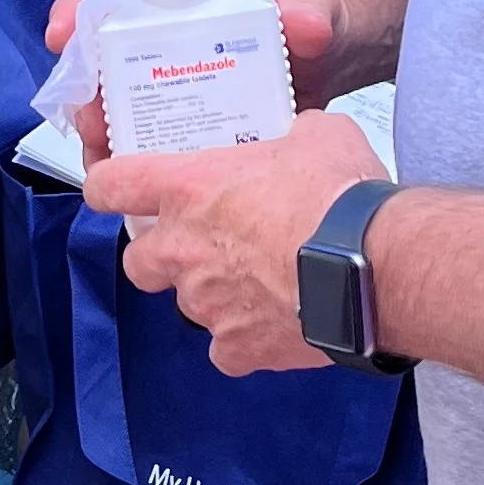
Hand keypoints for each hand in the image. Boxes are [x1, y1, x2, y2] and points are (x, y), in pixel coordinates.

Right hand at [41, 0, 349, 163]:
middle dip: (83, 87)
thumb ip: (309, 8)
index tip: (62, 33)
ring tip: (104, 157)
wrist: (338, 59)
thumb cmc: (315, 20)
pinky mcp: (191, 123)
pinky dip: (132, 163)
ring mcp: (176, 82)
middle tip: (89, 116)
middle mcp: (167, 37)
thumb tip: (302, 23)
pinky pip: (148, 142)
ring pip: (118, 103)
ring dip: (101, 130)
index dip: (79, 7)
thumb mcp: (314, 6)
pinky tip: (133, 184)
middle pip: (104, 56)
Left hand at [82, 106, 385, 373]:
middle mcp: (183, 249)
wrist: (374, 264)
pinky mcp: (238, 349)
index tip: (117, 190)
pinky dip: (246, 339)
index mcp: (188, 188)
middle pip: (138, 261)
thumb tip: (302, 138)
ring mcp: (206, 304)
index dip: (109, 187)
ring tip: (261, 283)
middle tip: (203, 245)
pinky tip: (278, 323)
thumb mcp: (317, 135)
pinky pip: (227, 349)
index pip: (110, 185)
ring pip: (189, 305)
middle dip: (163, 256)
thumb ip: (291, 137)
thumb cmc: (339, 194)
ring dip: (214, 294)